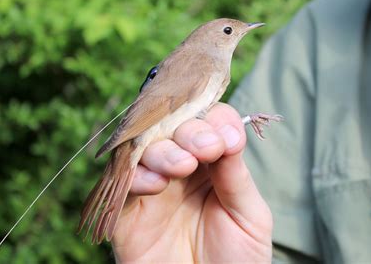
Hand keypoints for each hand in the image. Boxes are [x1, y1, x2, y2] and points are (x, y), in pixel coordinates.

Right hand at [111, 103, 271, 262]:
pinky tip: (157, 185)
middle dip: (190, 132)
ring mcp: (154, 188)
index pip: (209, 122)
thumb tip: (228, 134)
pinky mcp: (128, 212)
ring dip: (164, 150)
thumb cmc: (236, 259)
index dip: (215, 121)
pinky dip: (137, 176)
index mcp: (213, 164)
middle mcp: (181, 168)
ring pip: (146, 148)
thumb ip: (236, 175)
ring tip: (183, 167)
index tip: (227, 141)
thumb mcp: (249, 216)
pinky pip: (122, 182)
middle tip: (207, 149)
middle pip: (175, 127)